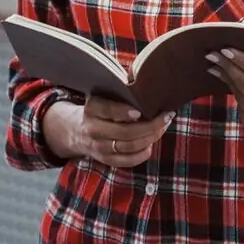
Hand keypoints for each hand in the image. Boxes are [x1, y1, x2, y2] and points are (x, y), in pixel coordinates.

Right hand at [44, 96, 173, 167]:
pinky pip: (126, 161)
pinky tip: (152, 143)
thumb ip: (119, 92)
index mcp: (92, 109)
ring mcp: (99, 147)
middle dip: (151, 125)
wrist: (76, 130)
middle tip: (167, 116)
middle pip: (125, 132)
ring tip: (164, 126)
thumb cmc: (99, 107)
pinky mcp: (105, 159)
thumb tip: (144, 81)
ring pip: (128, 147)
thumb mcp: (102, 95)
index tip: (140, 111)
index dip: (124, 111)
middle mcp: (94, 129)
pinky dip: (142, 154)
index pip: (107, 110)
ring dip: (151, 137)